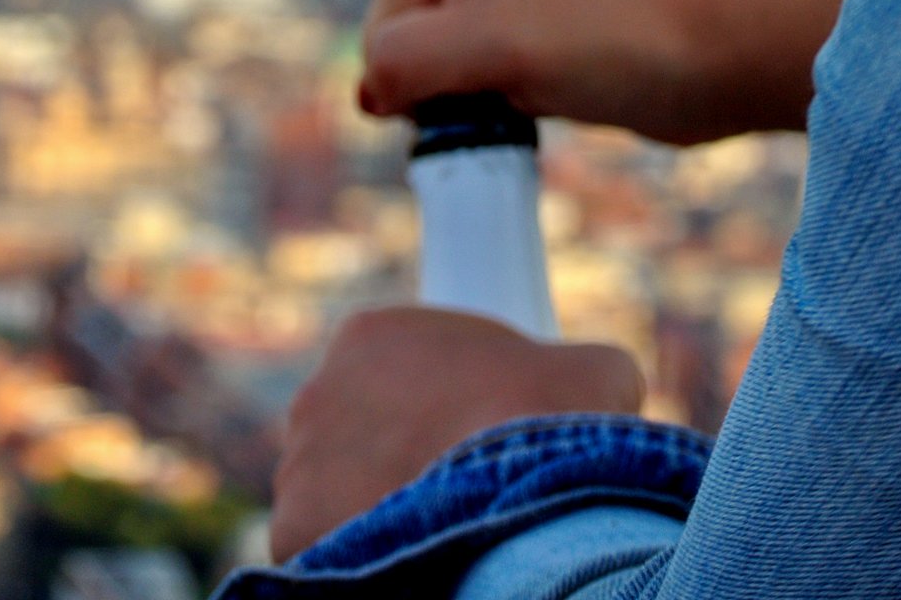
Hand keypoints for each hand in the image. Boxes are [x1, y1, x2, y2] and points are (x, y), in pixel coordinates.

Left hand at [269, 306, 642, 562]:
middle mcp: (316, 392)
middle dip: (400, 463)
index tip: (473, 446)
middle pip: (358, 436)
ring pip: (336, 498)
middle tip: (457, 495)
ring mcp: (299, 466)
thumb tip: (609, 386)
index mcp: (369, 336)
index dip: (437, 413)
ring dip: (377, 515)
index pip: (395, 378)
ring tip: (440, 535)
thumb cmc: (547, 419)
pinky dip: (358, 563)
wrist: (517, 493)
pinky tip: (407, 564)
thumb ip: (587, 368)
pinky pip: (322, 553)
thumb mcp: (595, 370)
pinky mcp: (292, 533)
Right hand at [360, 0, 860, 145]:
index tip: (498, 69)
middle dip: (449, 100)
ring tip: (544, 91)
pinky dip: (502, 118)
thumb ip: (402, 63)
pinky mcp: (523, 41)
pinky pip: (477, 98)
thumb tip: (367, 95)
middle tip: (525, 84)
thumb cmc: (603, 35)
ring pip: (438, 91)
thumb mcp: (486, 44)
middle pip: (400, 70)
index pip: (375, 49)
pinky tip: (550, 104)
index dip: (427, 85)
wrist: (710, 49)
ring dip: (479, 114)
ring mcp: (487, 0)